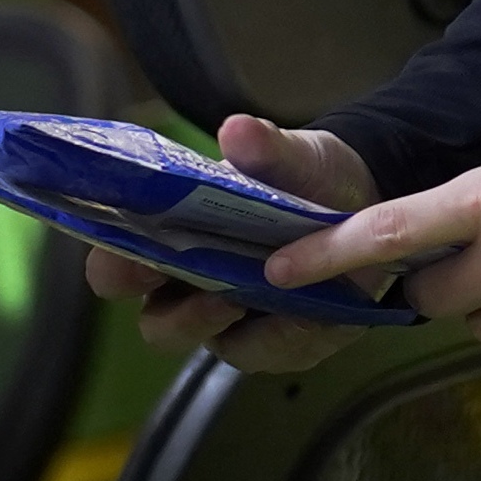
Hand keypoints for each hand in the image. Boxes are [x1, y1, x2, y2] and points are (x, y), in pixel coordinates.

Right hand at [78, 115, 381, 377]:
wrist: (365, 205)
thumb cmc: (305, 179)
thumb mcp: (293, 157)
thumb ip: (266, 148)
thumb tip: (237, 128)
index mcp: (171, 240)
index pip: (116, 269)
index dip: (115, 267)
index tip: (134, 257)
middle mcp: (190, 290)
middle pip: (158, 325)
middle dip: (180, 314)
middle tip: (209, 292)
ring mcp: (232, 322)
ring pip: (214, 345)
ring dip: (241, 329)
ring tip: (253, 301)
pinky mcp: (276, 343)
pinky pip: (272, 352)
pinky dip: (289, 336)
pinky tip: (310, 314)